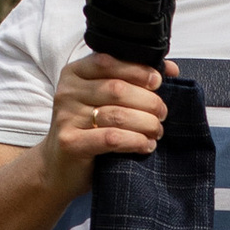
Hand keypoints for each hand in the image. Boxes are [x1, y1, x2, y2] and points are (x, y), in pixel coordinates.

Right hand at [47, 51, 171, 187]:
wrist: (57, 168)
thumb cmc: (87, 130)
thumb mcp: (104, 100)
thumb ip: (131, 80)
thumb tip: (171, 68)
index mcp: (75, 74)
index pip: (109, 62)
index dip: (138, 70)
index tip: (157, 82)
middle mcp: (67, 92)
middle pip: (117, 89)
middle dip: (148, 101)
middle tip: (162, 113)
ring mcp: (66, 117)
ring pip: (118, 114)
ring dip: (146, 123)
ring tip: (157, 131)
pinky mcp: (71, 142)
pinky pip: (112, 138)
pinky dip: (135, 141)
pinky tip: (146, 145)